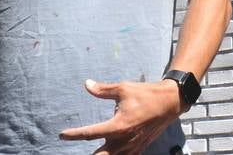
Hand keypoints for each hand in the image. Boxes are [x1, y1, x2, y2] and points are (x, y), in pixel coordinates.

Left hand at [59, 79, 181, 153]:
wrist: (170, 102)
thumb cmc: (145, 94)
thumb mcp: (123, 88)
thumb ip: (103, 90)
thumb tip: (86, 84)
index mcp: (118, 126)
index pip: (90, 133)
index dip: (74, 135)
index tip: (62, 135)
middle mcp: (123, 140)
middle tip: (72, 153)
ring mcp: (132, 147)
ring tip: (92, 153)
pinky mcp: (138, 149)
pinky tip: (108, 153)